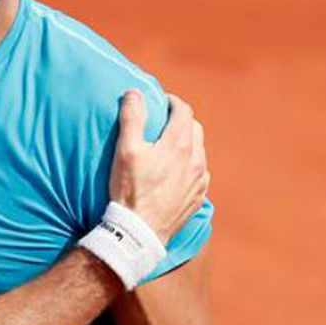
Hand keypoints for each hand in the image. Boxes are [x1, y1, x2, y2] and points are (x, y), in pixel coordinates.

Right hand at [108, 91, 209, 242]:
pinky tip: (176, 172)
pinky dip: (190, 165)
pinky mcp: (198, 198)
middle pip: (195, 128)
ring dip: (187, 143)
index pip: (183, 110)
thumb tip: (135, 92)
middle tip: (163, 121)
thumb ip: (132, 117)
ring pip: (199, 151)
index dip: (171, 101)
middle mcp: (196, 160)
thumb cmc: (130, 190)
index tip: (160, 101)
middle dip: (181, 120)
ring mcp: (200, 181)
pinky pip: (200, 174)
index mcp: (179, 144)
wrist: (139, 232)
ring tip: (168, 147)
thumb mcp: (125, 150)